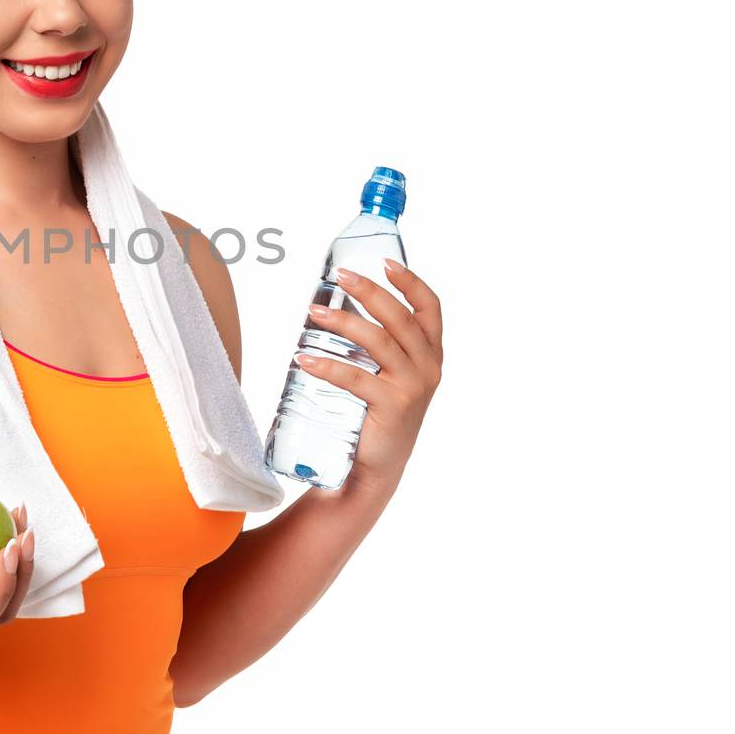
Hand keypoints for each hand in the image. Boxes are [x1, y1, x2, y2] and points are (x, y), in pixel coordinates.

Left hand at [300, 259, 443, 494]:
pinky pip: (355, 378)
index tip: (386, 263)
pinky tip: (304, 357)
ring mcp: (411, 388)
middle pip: (400, 318)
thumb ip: (375, 346)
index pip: (430, 309)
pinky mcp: (391, 408)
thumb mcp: (387, 376)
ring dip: (343, 321)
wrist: (374, 470)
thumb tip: (332, 307)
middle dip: (369, 291)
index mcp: (430, 355)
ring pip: (378, 342)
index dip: (411, 283)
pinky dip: (327, 366)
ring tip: (312, 313)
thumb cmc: (374, 415)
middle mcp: (427, 368)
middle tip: (339, 276)